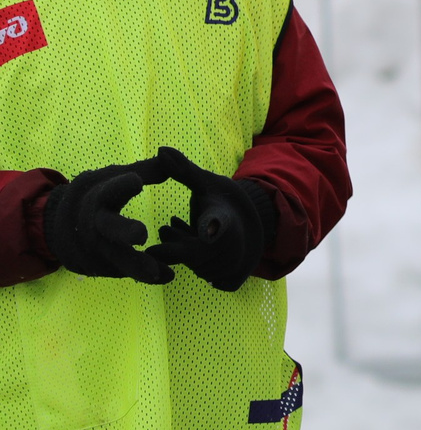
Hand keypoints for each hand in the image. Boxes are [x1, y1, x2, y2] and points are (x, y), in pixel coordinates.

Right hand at [42, 154, 175, 283]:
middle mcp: (95, 224)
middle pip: (108, 228)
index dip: (120, 186)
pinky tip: (165, 275)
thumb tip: (169, 155)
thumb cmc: (97, 194)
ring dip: (139, 266)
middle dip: (123, 231)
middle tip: (141, 235)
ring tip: (163, 272)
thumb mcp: (113, 178)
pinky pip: (123, 271)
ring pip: (117, 258)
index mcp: (98, 197)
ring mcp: (95, 248)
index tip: (136, 182)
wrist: (61, 225)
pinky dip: (143, 274)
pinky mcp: (100, 265)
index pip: (108, 190)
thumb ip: (144, 170)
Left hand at [144, 146, 270, 292]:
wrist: (252, 226)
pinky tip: (190, 247)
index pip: (217, 224)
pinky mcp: (230, 280)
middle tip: (164, 228)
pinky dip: (195, 264)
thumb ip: (183, 171)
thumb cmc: (222, 202)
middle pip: (192, 254)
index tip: (208, 229)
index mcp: (223, 219)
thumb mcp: (206, 184)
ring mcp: (230, 266)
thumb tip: (160, 149)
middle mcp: (229, 247)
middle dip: (175, 244)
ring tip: (173, 233)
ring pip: (195, 268)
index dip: (212, 227)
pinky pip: (206, 278)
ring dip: (182, 253)